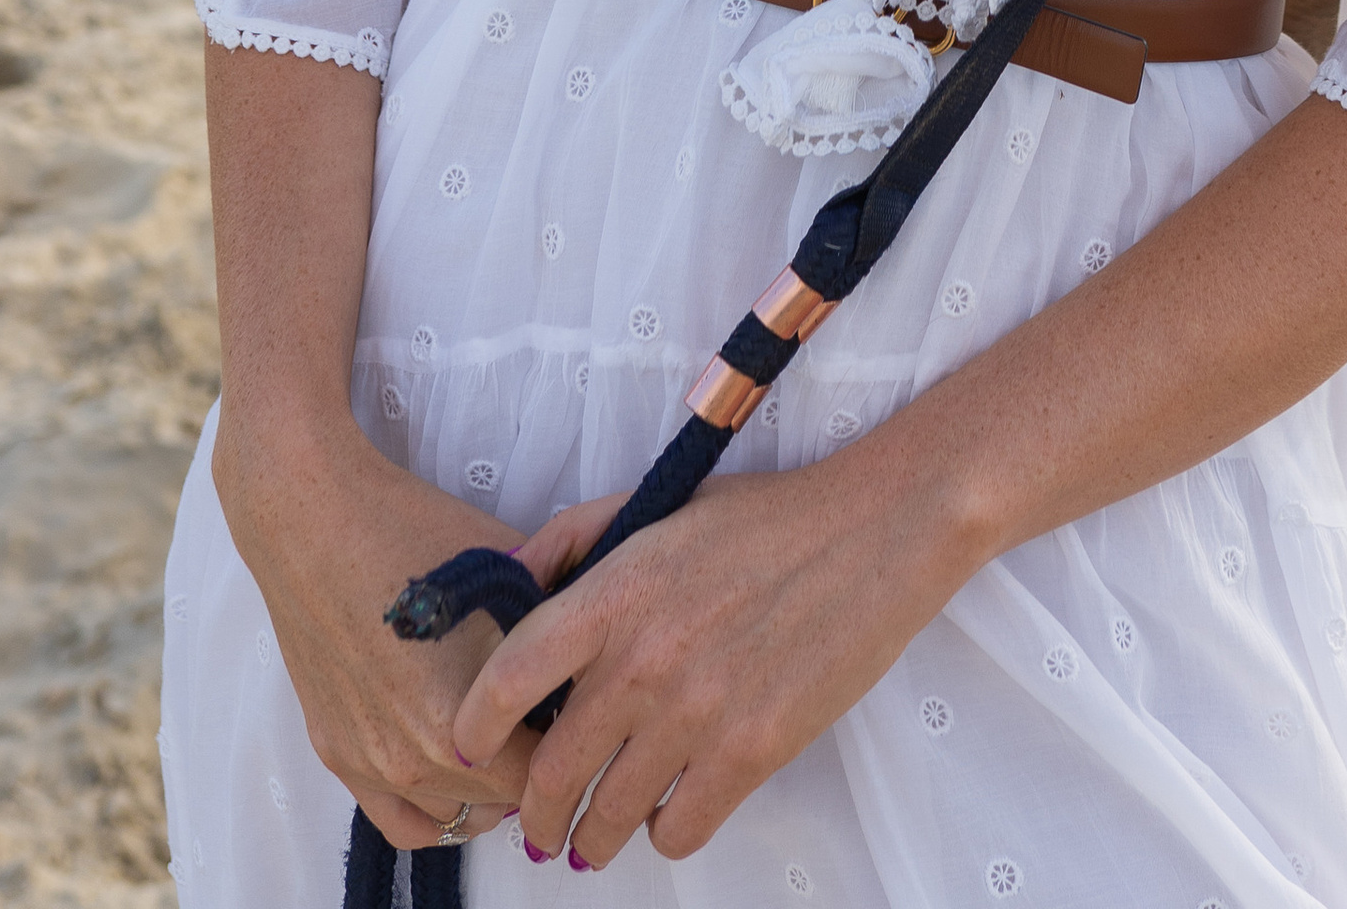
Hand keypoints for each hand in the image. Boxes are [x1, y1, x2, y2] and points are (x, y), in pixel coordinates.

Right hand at [213, 410, 541, 852]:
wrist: (315, 520)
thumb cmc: (414, 533)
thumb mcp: (510, 572)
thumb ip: (551, 630)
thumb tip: (587, 663)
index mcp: (460, 717)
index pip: (544, 768)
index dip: (571, 737)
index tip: (580, 708)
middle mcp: (411, 758)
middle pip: (503, 799)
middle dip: (534, 764)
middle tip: (550, 723)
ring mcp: (368, 762)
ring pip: (454, 816)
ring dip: (488, 793)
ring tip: (509, 750)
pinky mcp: (334, 754)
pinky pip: (399, 820)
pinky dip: (435, 809)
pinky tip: (458, 775)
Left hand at [453, 455, 966, 866]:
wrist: (874, 532)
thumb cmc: (767, 517)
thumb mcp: (660, 503)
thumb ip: (576, 537)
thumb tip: (514, 583)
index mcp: (614, 593)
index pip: (506, 680)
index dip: (474, 730)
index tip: (472, 753)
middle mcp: (643, 660)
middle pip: (551, 771)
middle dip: (533, 813)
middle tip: (537, 827)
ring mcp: (697, 712)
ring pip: (608, 816)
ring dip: (590, 840)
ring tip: (591, 843)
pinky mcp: (750, 753)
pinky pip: (678, 830)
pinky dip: (663, 834)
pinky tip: (667, 816)